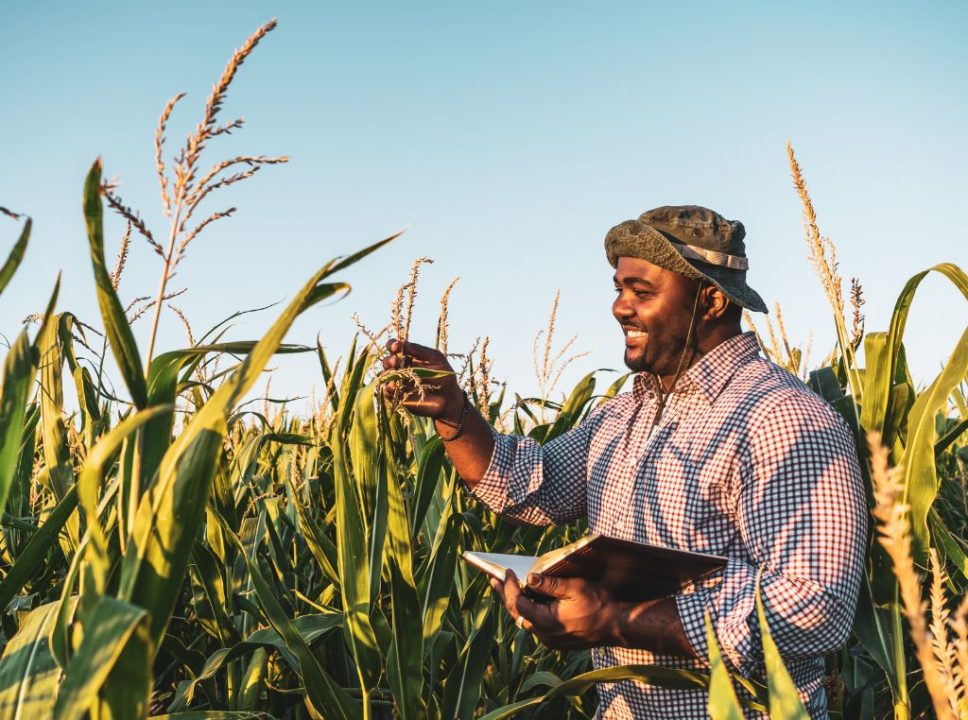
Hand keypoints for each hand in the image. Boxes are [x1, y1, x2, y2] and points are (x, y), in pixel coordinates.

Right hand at [380, 338, 462, 419]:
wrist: (449, 399)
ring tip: (395, 372)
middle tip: (396, 361)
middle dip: (389, 360)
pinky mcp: (398, 396)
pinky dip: (389, 387)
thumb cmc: (444, 376)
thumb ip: (420, 351)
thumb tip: (403, 343)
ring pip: (385, 375)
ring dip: (388, 372)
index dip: (392, 345)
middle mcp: (400, 368)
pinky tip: (395, 385)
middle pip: (387, 361)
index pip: (394, 347)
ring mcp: (398, 382)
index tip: (397, 346)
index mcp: (408, 356)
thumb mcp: (436, 359)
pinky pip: (387, 391)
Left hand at [490, 571, 627, 649]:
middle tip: (495, 580)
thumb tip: (529, 578)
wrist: (618, 626)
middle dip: (506, 595)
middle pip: (517, 614)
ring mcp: (550, 639)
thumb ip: (549, 584)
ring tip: (507, 587)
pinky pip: (536, 624)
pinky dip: (529, 611)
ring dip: (517, 603)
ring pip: (526, 620)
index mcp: (546, 622)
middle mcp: (545, 635)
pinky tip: (529, 599)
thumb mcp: (575, 588)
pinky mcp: (557, 640)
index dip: (509, 587)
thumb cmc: (599, 605)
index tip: (506, 572)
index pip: (518, 604)